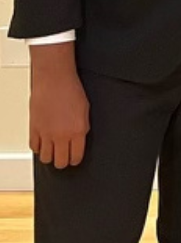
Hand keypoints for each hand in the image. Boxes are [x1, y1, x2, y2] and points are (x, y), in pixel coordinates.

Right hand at [28, 43, 89, 167]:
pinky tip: (43, 142)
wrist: (54, 80)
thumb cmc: (71, 90)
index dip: (75, 160)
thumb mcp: (85, 110)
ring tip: (53, 150)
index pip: (76, 157)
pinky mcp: (34, 129)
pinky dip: (38, 147)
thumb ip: (83, 127)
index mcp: (78, 131)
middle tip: (64, 157)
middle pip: (60, 162)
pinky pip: (34, 147)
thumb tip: (80, 138)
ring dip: (49, 156)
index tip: (75, 159)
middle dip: (63, 161)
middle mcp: (61, 135)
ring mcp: (46, 133)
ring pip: (45, 158)